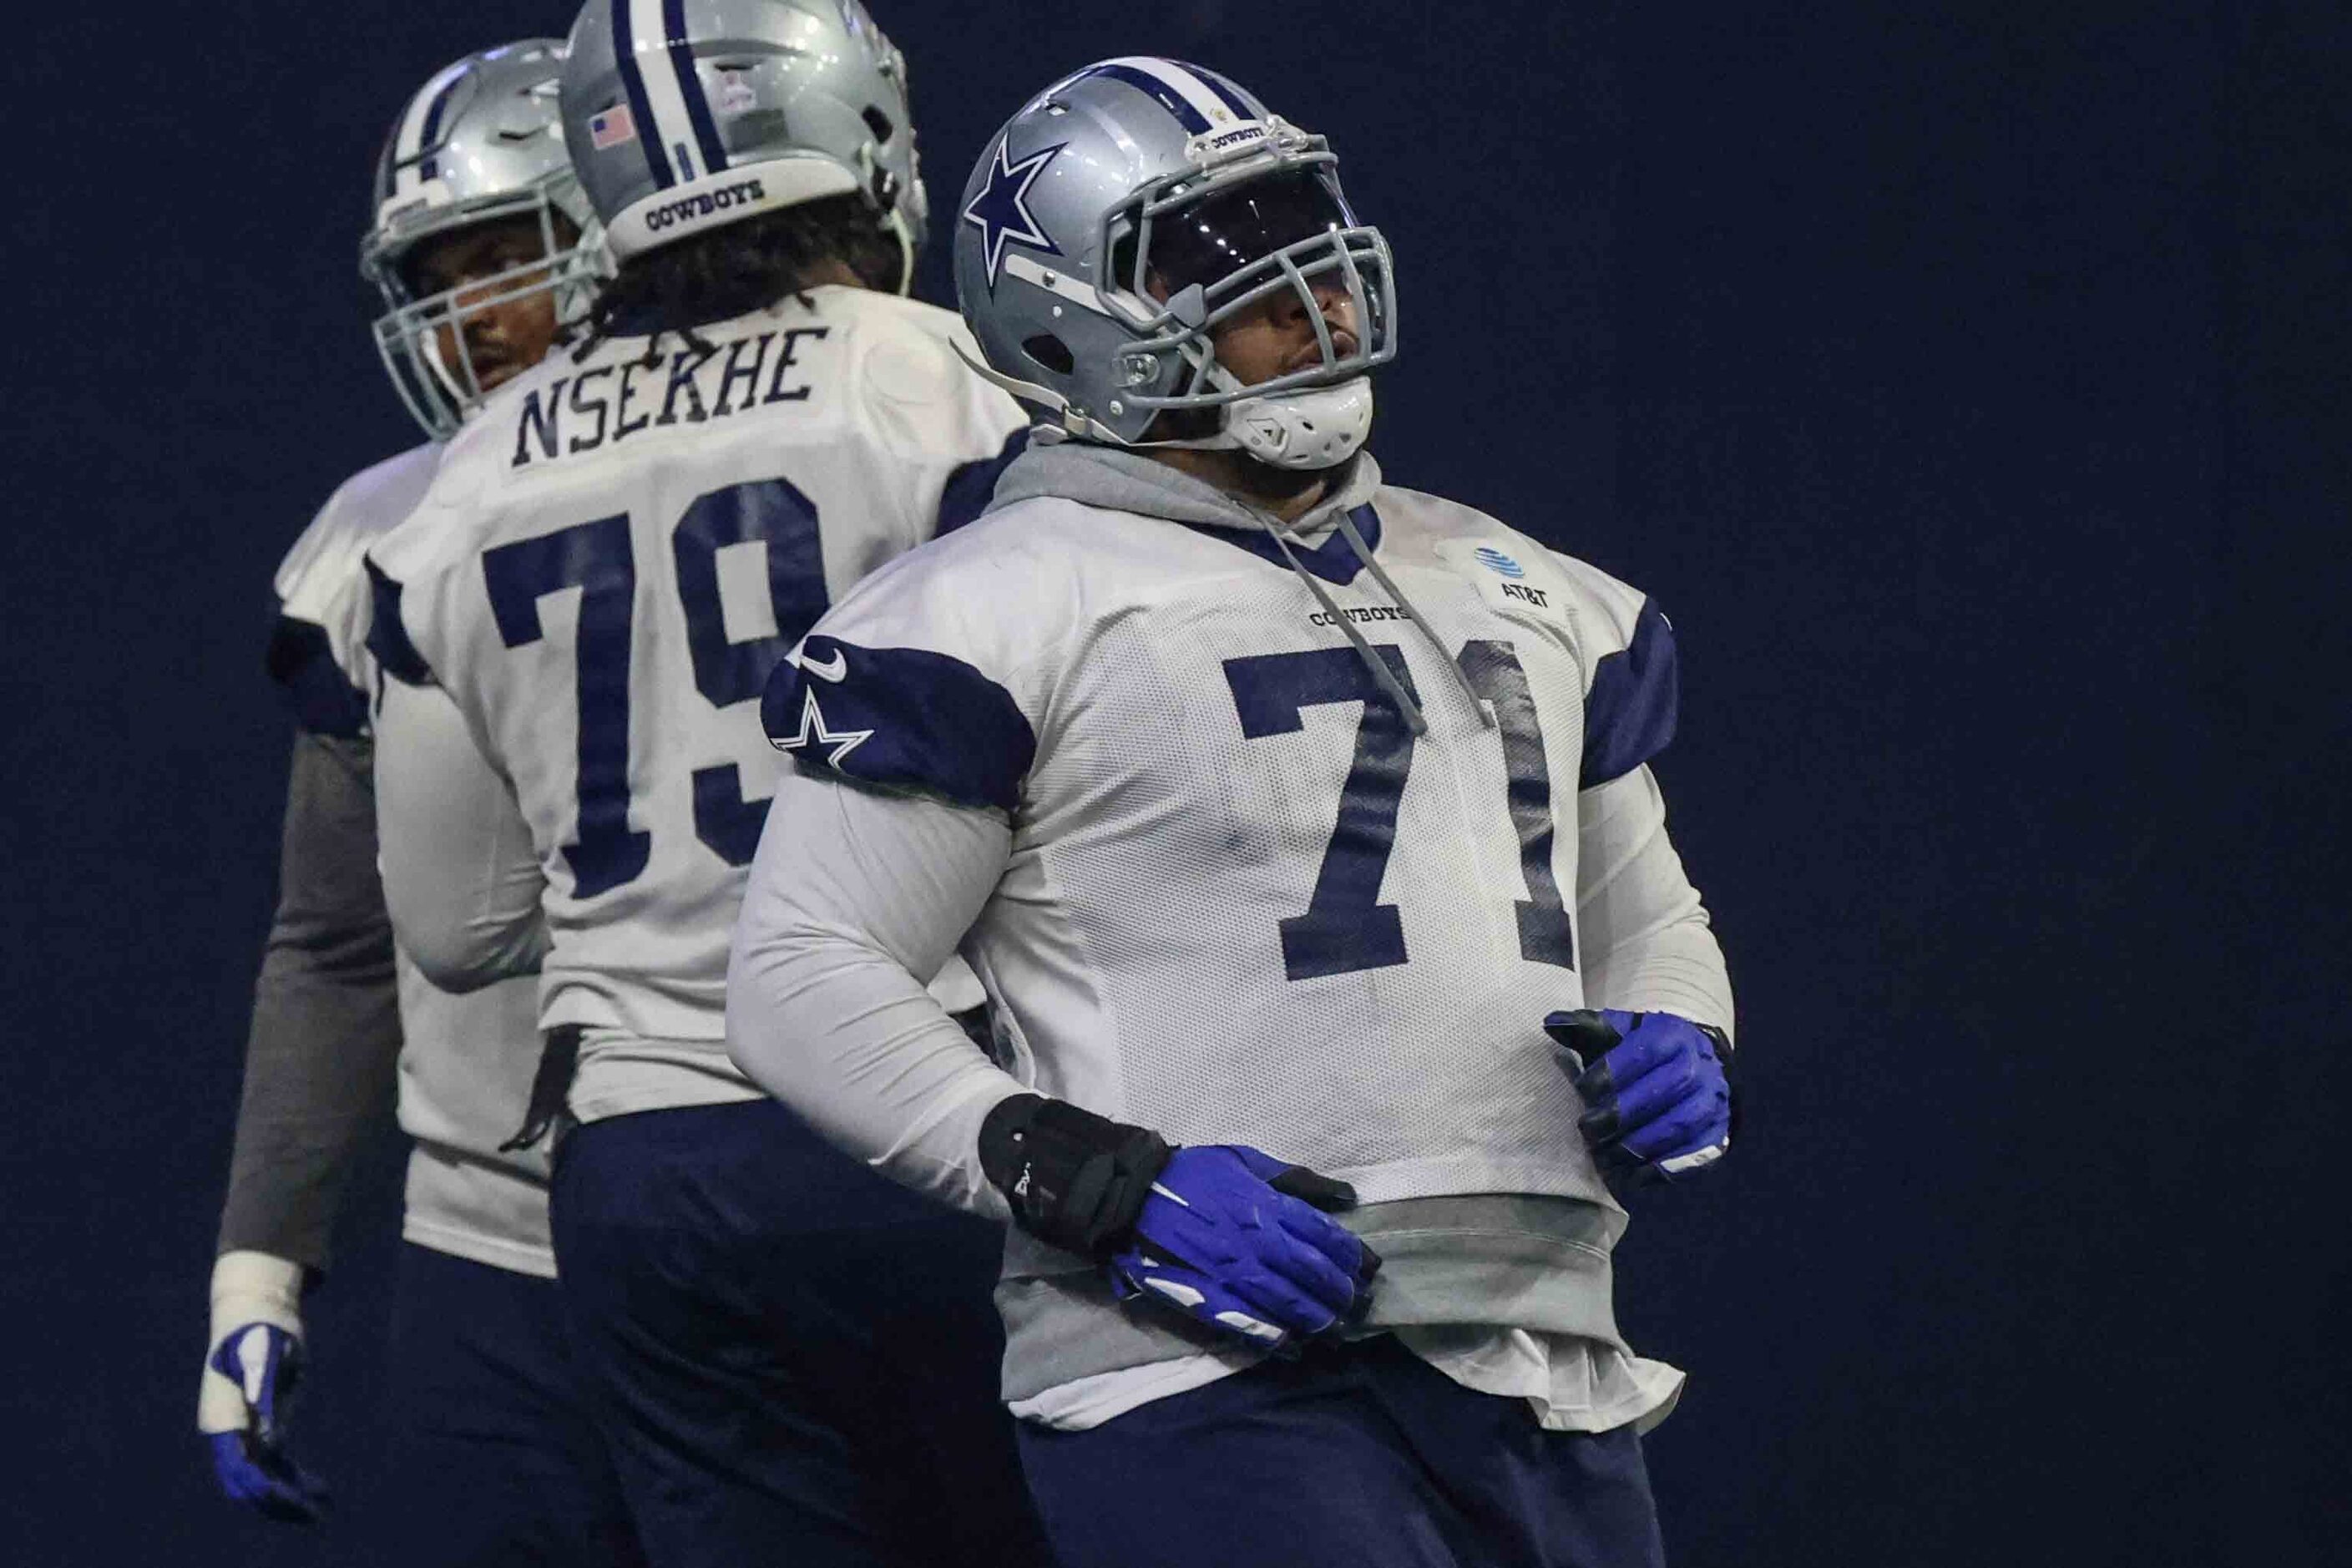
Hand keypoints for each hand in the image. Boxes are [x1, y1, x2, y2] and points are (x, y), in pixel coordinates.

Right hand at [198, 1252, 326, 1522]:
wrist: (255, 1310)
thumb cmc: (259, 1330)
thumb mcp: (265, 1357)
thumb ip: (265, 1398)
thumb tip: (270, 1443)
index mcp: (223, 1420)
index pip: (238, 1469)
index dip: (262, 1489)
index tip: (289, 1500)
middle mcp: (229, 1431)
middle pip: (249, 1483)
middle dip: (279, 1503)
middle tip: (315, 1515)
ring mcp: (244, 1429)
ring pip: (263, 1477)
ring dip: (290, 1496)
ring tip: (324, 1507)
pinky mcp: (262, 1423)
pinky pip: (275, 1461)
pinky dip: (294, 1477)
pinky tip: (319, 1488)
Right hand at [1109, 1145, 1380, 1351]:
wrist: (1134, 1196)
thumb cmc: (1195, 1174)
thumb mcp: (1249, 1162)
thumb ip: (1298, 1181)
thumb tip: (1347, 1196)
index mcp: (1267, 1205)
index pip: (1323, 1235)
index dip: (1352, 1255)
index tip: (1371, 1268)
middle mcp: (1256, 1242)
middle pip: (1311, 1273)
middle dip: (1341, 1292)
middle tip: (1361, 1305)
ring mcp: (1232, 1273)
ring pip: (1286, 1303)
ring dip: (1317, 1320)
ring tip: (1338, 1331)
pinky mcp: (1206, 1297)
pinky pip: (1247, 1324)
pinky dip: (1274, 1340)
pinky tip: (1294, 1349)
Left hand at [1546, 1008, 1734, 1186]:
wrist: (1690, 1067)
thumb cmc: (1640, 1053)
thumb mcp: (1616, 1035)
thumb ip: (1587, 1028)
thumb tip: (1552, 1023)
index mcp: (1673, 1035)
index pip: (1647, 1050)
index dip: (1614, 1071)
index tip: (1583, 1088)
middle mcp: (1701, 1065)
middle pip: (1668, 1089)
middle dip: (1624, 1112)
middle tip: (1588, 1130)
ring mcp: (1713, 1101)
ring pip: (1683, 1124)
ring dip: (1640, 1144)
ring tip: (1605, 1156)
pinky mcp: (1718, 1134)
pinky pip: (1696, 1155)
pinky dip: (1665, 1167)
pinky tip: (1633, 1176)